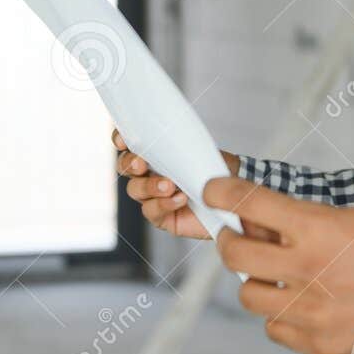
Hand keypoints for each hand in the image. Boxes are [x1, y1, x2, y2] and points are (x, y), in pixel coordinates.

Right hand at [112, 126, 239, 239]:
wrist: (233, 192)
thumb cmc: (214, 167)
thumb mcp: (197, 149)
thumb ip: (177, 143)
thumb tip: (164, 136)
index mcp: (154, 153)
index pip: (128, 143)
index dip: (121, 140)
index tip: (124, 140)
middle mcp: (148, 173)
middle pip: (125, 167)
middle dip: (131, 164)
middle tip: (142, 163)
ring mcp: (152, 196)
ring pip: (135, 190)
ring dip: (150, 186)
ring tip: (170, 185)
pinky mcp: (161, 217)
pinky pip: (151, 211)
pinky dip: (164, 204)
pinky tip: (180, 199)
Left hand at [203, 176, 353, 353]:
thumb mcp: (348, 217)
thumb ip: (300, 221)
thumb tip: (258, 222)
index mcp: (316, 229)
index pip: (248, 203)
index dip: (222, 193)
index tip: (214, 192)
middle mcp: (307, 270)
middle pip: (235, 254)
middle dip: (230, 241)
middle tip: (239, 237)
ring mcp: (310, 311)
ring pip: (249, 294)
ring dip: (257, 280)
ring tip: (278, 275)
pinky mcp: (317, 343)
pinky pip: (273, 328)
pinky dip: (280, 315)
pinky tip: (301, 303)